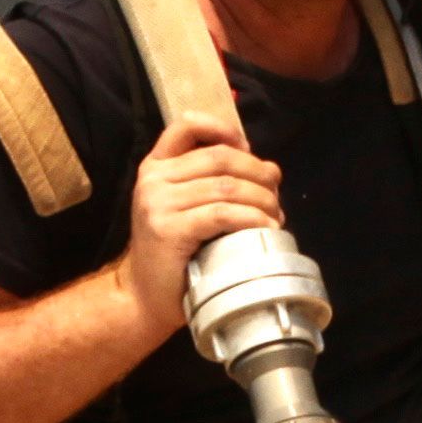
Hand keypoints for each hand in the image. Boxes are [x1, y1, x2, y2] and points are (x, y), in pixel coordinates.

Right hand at [119, 113, 280, 335]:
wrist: (145, 297)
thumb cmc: (175, 254)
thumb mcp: (186, 207)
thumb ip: (213, 182)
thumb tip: (270, 169)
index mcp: (155, 167)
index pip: (187, 125)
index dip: (223, 129)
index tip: (248, 150)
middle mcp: (153, 179)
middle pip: (220, 157)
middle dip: (258, 172)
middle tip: (276, 194)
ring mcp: (158, 203)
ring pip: (227, 186)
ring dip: (262, 199)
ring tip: (275, 216)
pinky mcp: (170, 229)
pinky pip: (223, 214)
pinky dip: (253, 219)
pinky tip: (267, 228)